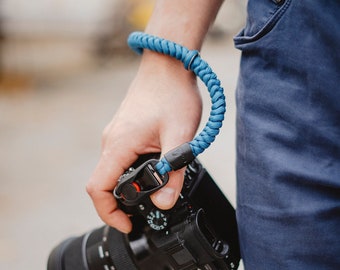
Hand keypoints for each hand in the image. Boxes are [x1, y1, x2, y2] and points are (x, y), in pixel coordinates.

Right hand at [86, 52, 201, 232]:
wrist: (167, 66)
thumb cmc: (172, 95)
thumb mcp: (179, 137)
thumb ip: (173, 172)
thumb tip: (164, 202)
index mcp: (118, 145)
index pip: (98, 188)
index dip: (109, 212)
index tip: (128, 224)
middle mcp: (111, 141)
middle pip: (106, 182)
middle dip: (124, 202)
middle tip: (149, 207)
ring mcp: (117, 135)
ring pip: (115, 170)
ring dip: (131, 185)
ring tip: (158, 186)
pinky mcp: (126, 131)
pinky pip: (122, 157)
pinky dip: (134, 170)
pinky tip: (157, 166)